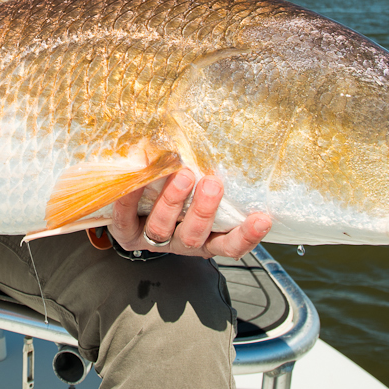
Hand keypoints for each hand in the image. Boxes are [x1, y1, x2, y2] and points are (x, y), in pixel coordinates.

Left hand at [108, 172, 270, 259]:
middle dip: (203, 210)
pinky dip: (131, 199)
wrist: (134, 215)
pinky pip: (125, 218)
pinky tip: (137, 178)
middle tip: (212, 183)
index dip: (246, 235)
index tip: (263, 218)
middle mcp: (180, 243)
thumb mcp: (200, 195)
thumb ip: (212, 180)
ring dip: (173, 202)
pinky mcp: (125, 233)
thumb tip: (230, 143)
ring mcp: (152, 240)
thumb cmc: (178, 198)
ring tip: (182, 175)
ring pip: (162, 229)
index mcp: (205, 240)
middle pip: (194, 236)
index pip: (230, 245)